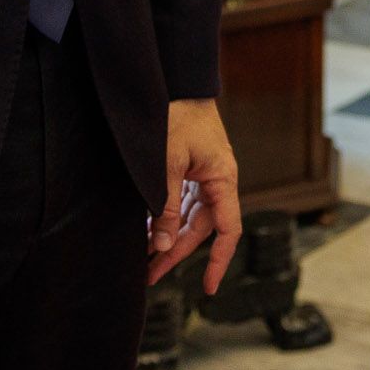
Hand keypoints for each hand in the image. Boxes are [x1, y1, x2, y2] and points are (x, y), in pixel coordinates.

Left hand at [147, 98, 242, 293]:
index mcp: (222, 179)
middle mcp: (216, 181)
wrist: (176, 81)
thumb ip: (165, 205)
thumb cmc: (177, 116)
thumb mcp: (168, 164)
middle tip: (149, 277)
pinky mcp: (189, 168)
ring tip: (142, 259)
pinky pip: (179, 201)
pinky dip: (163, 216)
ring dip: (166, 236)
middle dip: (175, 254)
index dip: (218, 261)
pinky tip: (144, 230)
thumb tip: (161, 245)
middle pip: (200, 228)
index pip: (227, 230)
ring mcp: (203, 175)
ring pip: (187, 217)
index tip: (209, 288)